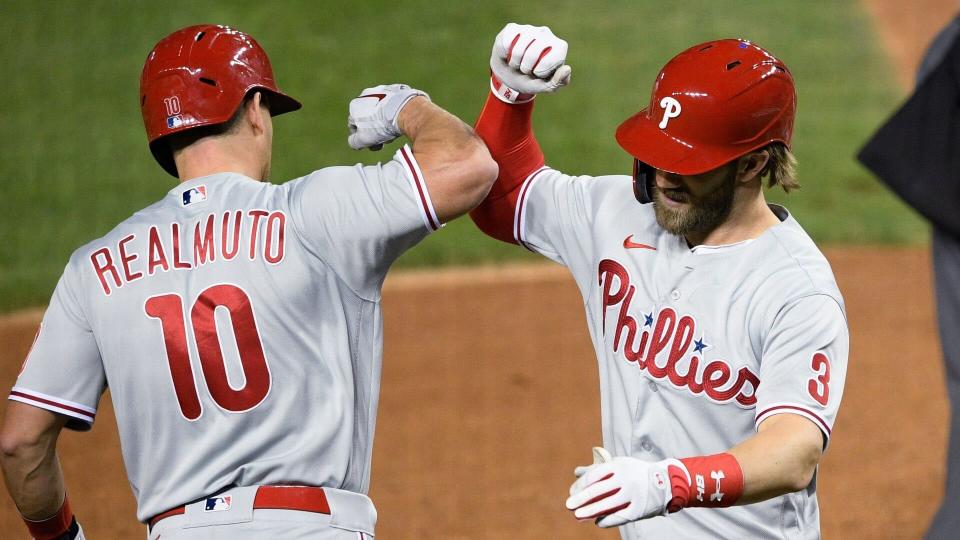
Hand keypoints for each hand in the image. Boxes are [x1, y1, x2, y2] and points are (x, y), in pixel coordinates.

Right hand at [347, 84, 429, 149]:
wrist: (405, 110)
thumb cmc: (381, 125)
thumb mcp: (364, 139)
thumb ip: (354, 142)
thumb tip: (354, 142)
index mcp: (355, 105)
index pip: (353, 125)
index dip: (362, 138)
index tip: (372, 145)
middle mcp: (366, 95)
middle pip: (368, 117)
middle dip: (375, 130)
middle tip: (385, 140)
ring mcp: (382, 90)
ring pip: (381, 111)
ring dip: (385, 121)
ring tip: (394, 131)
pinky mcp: (397, 89)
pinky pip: (394, 104)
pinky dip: (395, 111)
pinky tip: (402, 119)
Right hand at [490, 23, 571, 102]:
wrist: (509, 74)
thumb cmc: (530, 80)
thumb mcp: (544, 86)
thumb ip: (558, 82)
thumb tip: (567, 68)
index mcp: (559, 47)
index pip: (549, 60)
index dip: (540, 71)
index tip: (537, 74)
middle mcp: (546, 33)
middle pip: (532, 54)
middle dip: (525, 68)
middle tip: (525, 70)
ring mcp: (529, 28)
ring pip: (518, 49)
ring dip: (514, 62)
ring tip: (516, 63)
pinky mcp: (513, 27)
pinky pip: (507, 41)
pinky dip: (504, 53)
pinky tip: (508, 54)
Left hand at [566, 455, 687, 527]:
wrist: (665, 481)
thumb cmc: (635, 472)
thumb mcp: (619, 464)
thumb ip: (599, 468)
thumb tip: (576, 472)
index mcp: (619, 466)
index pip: (595, 475)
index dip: (581, 485)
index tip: (571, 492)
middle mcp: (626, 479)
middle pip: (598, 491)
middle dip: (581, 499)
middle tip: (568, 506)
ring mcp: (633, 495)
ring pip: (607, 505)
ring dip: (590, 512)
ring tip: (578, 516)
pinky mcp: (639, 508)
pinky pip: (619, 517)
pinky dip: (607, 520)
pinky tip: (598, 522)